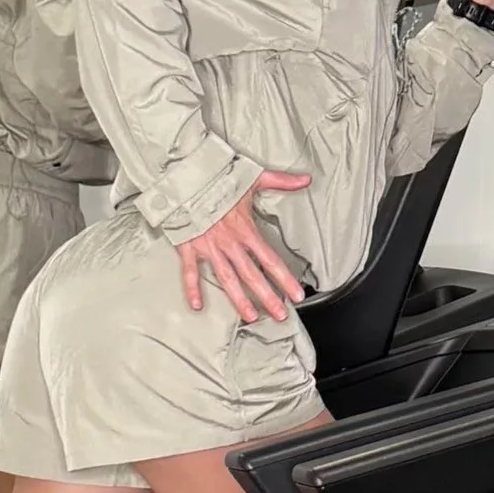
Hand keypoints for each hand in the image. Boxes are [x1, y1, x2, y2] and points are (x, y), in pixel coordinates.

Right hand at [177, 173, 310, 320]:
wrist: (187, 175)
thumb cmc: (219, 177)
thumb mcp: (253, 177)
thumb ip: (281, 181)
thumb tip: (306, 179)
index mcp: (246, 230)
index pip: (270, 259)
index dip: (285, 279)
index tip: (297, 295)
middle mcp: (229, 243)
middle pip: (252, 275)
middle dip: (267, 297)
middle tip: (280, 315)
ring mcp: (209, 247)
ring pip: (227, 279)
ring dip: (239, 300)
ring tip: (250, 317)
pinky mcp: (189, 247)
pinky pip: (190, 272)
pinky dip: (192, 289)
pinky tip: (197, 306)